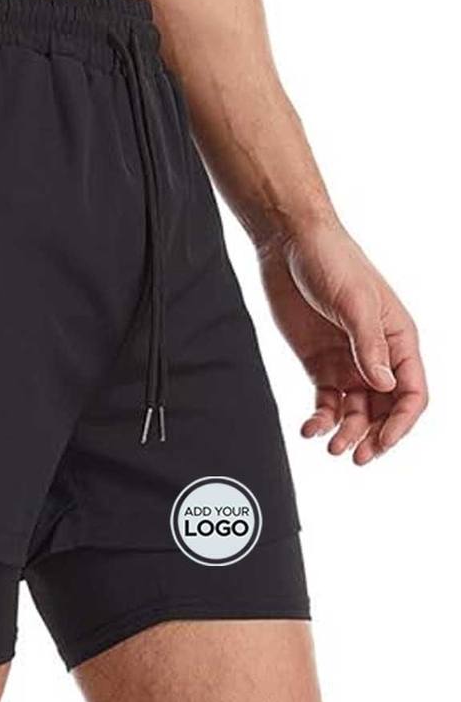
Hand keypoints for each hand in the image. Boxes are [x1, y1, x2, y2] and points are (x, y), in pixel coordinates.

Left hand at [259, 220, 427, 464]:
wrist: (290, 245)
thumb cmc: (332, 262)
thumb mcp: (355, 302)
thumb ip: (369, 345)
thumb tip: (384, 386)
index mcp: (399, 340)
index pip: (411, 392)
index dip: (400, 423)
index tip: (381, 444)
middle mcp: (377, 356)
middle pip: (384, 408)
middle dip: (373, 435)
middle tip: (355, 456)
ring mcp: (348, 361)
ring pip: (355, 410)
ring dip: (346, 432)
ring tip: (331, 447)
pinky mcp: (318, 364)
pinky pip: (325, 401)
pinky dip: (320, 418)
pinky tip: (310, 429)